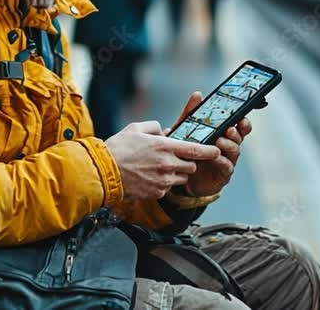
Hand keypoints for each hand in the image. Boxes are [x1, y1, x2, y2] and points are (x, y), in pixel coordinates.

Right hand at [105, 121, 219, 200]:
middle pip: (191, 166)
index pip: (195, 149)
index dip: (209, 150)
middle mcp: (167, 164)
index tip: (217, 150)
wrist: (102, 172)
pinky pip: (168, 188)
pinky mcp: (157, 193)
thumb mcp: (136, 129)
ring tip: (158, 168)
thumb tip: (164, 131)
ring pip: (181, 178)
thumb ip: (154, 127)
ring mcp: (163, 180)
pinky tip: (149, 178)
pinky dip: (163, 184)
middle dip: (187, 162)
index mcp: (164, 146)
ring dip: (176, 173)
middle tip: (173, 159)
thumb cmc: (118, 148)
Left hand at [170, 92, 252, 197]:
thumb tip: (198, 94)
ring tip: (220, 140)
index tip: (242, 117)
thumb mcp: (186, 130)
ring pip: (235, 151)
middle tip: (230, 129)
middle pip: (240, 137)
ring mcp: (227, 161)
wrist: (180, 175)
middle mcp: (228, 147)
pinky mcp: (222, 175)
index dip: (243, 122)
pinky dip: (222, 161)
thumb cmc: (187, 150)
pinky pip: (227, 167)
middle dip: (238, 132)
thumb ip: (192, 113)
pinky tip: (216, 157)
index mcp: (223, 134)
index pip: (238, 126)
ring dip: (229, 144)